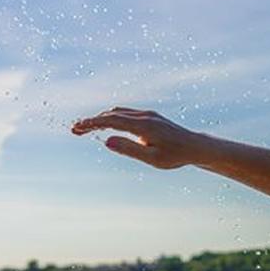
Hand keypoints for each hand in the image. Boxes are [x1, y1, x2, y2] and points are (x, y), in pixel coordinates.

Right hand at [71, 107, 198, 168]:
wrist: (194, 147)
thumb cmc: (175, 156)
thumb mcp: (152, 158)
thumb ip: (129, 149)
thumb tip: (106, 141)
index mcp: (144, 125)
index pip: (112, 121)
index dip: (92, 123)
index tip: (77, 128)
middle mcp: (145, 116)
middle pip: (112, 114)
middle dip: (92, 121)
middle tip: (75, 130)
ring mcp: (148, 114)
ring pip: (118, 112)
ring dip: (101, 118)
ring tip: (85, 128)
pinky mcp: (150, 116)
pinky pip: (126, 114)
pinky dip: (112, 118)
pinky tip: (105, 126)